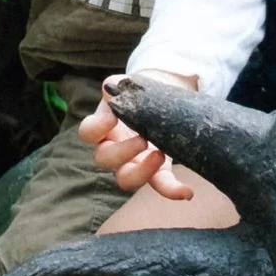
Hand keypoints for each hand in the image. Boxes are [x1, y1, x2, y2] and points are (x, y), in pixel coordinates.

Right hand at [79, 81, 197, 199]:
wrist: (165, 97)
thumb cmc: (142, 91)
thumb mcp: (130, 84)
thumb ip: (118, 85)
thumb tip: (110, 88)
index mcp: (104, 126)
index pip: (88, 132)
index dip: (96, 128)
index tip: (112, 117)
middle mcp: (114, 148)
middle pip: (104, 160)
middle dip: (122, 152)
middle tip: (142, 139)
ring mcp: (134, 162)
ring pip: (125, 180)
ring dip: (141, 172)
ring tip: (159, 155)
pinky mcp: (157, 171)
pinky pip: (160, 185)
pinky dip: (172, 191)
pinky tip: (187, 192)